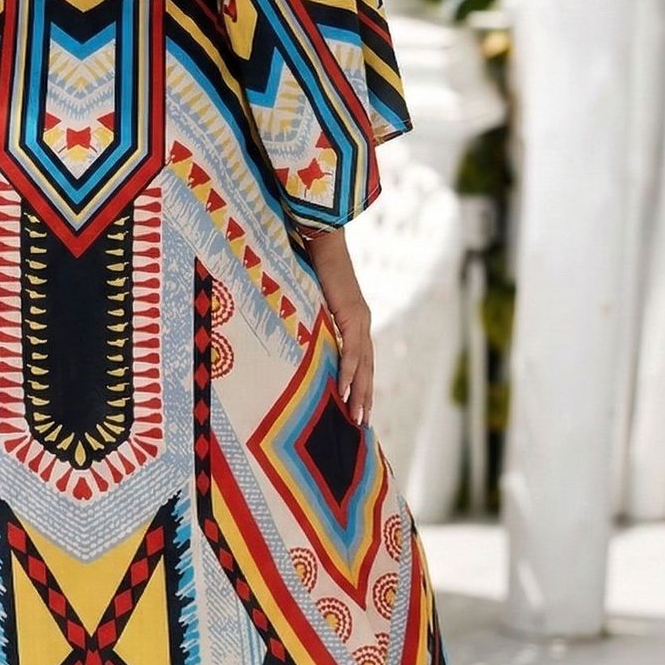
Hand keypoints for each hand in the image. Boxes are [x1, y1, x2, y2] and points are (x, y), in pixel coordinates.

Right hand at [300, 224, 373, 424]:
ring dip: (359, 393)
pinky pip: (350, 350)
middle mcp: (362, 324)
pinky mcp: (352, 315)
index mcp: (354, 321)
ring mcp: (360, 320)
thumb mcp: (312, 301)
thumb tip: (298, 337)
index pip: (360, 361)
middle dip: (364, 398)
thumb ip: (312, 320)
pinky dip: (347, 373)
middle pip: (366, 369)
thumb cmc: (312, 265)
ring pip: (362, 366)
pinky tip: (343, 392)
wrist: (321, 239)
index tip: (358, 409)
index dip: (360, 386)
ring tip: (355, 418)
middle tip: (362, 425)